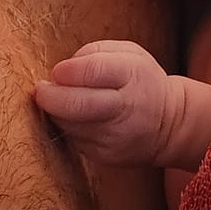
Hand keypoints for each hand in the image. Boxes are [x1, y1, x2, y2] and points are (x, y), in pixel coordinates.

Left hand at [35, 41, 176, 166]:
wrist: (169, 125)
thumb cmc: (141, 81)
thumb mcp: (129, 54)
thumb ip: (94, 53)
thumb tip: (60, 72)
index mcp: (132, 75)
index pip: (93, 71)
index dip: (67, 71)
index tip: (57, 71)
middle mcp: (125, 109)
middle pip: (77, 105)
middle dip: (50, 97)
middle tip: (41, 90)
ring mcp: (115, 137)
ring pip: (70, 125)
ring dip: (57, 112)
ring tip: (62, 101)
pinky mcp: (105, 156)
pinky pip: (74, 140)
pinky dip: (69, 127)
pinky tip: (77, 119)